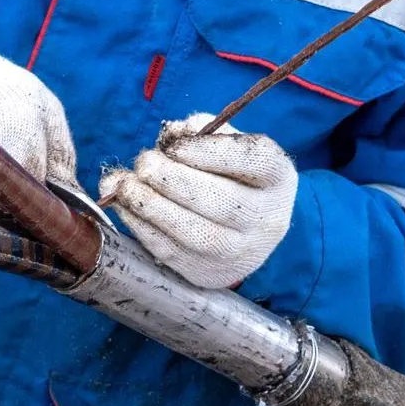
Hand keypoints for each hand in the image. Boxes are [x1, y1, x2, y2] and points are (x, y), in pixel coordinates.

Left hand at [98, 113, 296, 288]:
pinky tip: (127, 206)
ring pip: (198, 235)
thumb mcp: (226, 146)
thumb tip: (169, 134)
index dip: (211, 152)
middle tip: (144, 163)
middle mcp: (267, 218)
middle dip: (174, 181)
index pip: (254, 160)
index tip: (175, 145)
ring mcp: (241, 252)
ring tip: (127, 185)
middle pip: (224, 203)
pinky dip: (143, 228)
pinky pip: (172, 253)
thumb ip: (198, 132)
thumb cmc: (230, 176)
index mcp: (277, 177)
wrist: (245, 231)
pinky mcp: (209, 272)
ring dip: (154, 207)